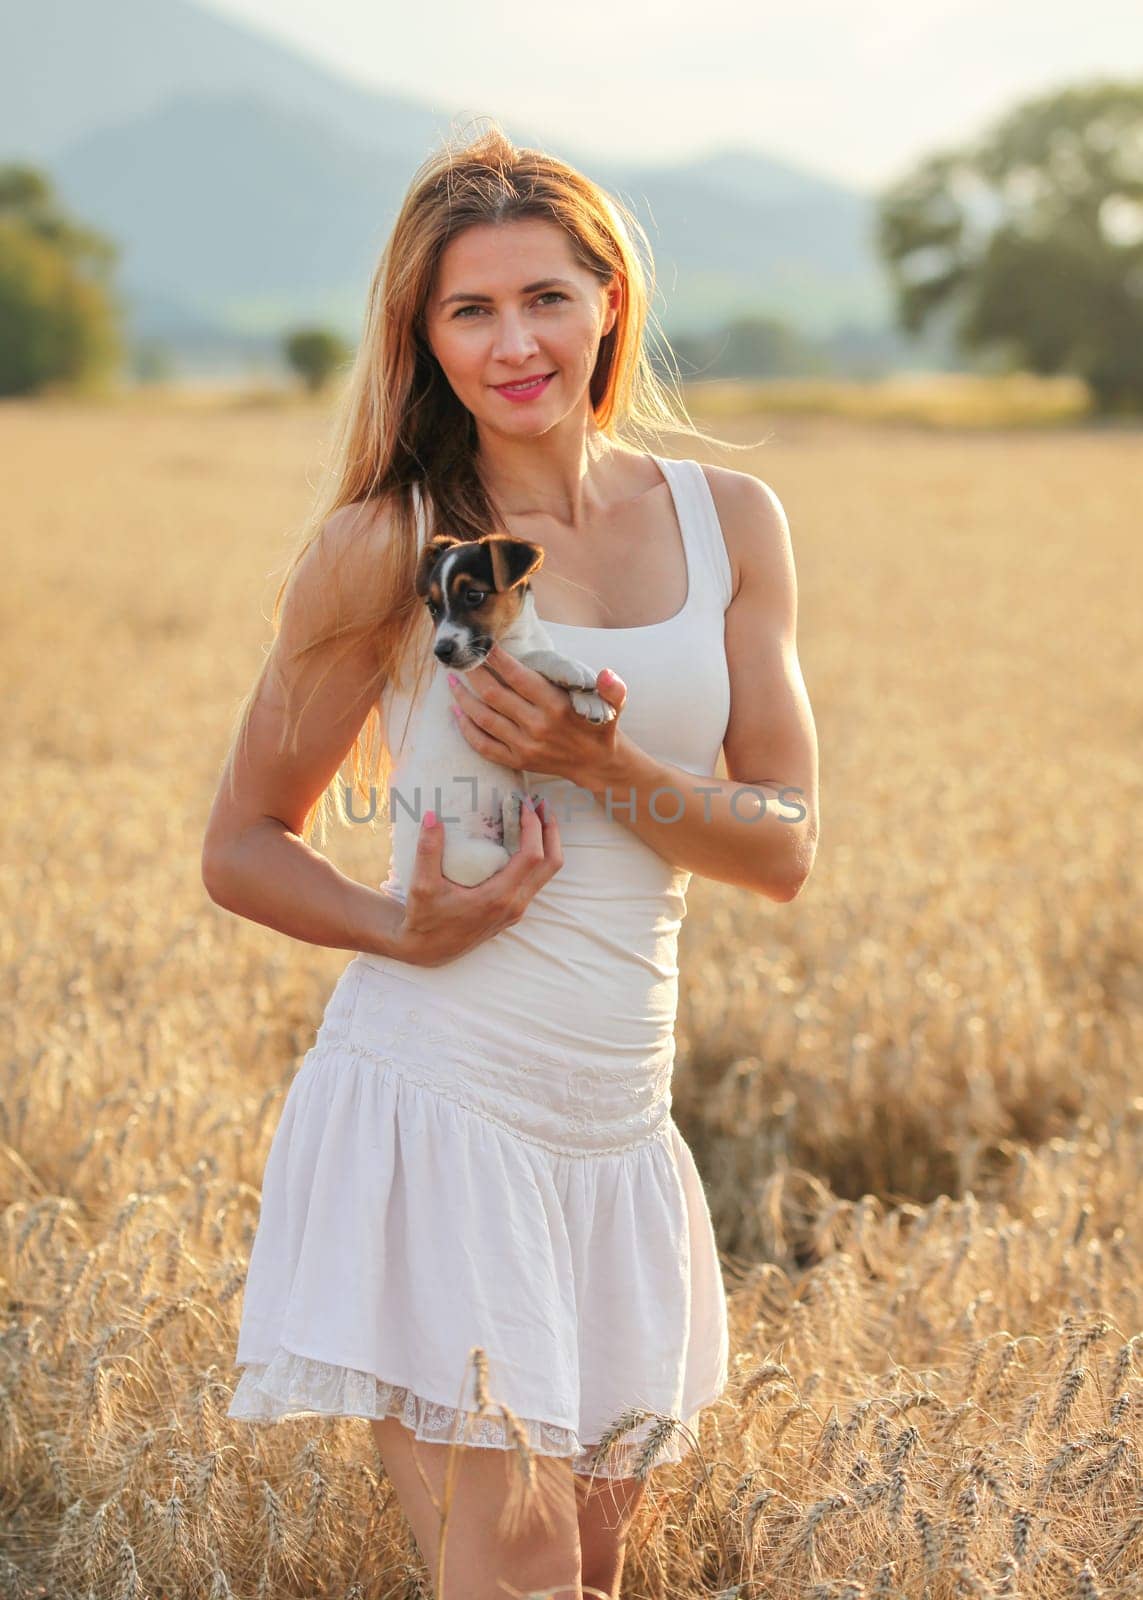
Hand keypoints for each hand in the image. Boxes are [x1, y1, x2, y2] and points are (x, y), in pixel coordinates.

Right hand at [391, 798, 563, 966]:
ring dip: (547, 844)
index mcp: (498, 897)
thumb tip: (431, 815)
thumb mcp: (422, 886)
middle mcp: (514, 905)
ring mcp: (516, 910)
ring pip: (546, 875)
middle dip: (550, 831)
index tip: (523, 805)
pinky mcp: (512, 913)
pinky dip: (536, 858)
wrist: (426, 951)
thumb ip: (428, 850)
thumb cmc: (425, 920)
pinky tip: (519, 843)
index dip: (533, 827)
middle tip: (540, 805)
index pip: (532, 856)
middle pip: (551, 864)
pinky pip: (535, 882)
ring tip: (535, 819)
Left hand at [446, 642, 627, 786]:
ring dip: (463, 698)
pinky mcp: (517, 761)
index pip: (519, 677)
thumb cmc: (600, 726)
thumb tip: (607, 673)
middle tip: (462, 659)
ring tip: (452, 681)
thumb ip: (613, 687)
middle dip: (474, 674)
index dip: (498, 659)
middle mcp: (537, 726)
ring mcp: (524, 746)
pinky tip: (456, 713)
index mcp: (556, 706)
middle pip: (494, 695)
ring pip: (483, 719)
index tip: (485, 645)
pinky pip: (483, 745)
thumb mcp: (614, 704)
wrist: (597, 765)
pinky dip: (466, 729)